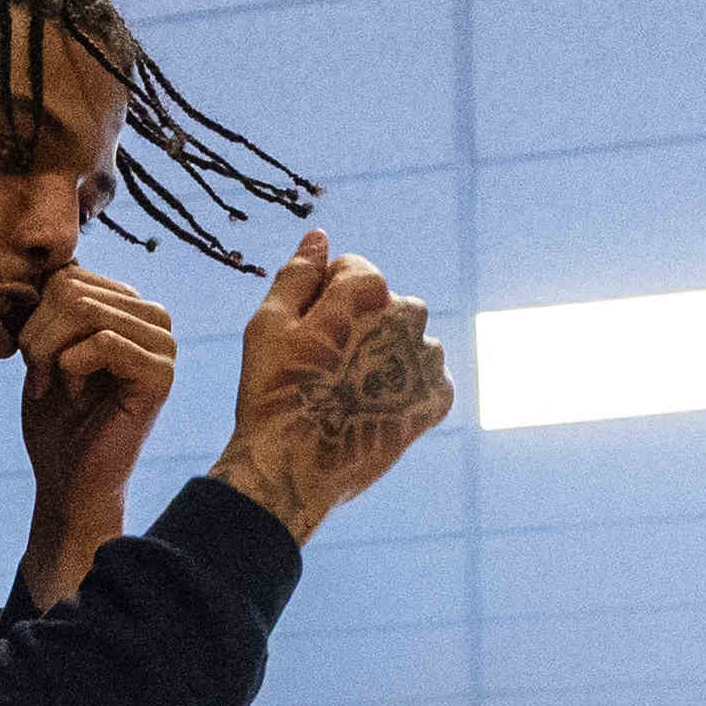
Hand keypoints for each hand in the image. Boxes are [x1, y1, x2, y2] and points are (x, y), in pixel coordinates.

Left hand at [14, 266, 175, 507]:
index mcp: (128, 305)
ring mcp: (164, 345)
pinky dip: (72, 366)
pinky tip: (73, 392)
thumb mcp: (44, 348)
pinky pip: (105, 341)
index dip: (34, 314)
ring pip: (86, 310)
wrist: (66, 480)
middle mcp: (154, 318)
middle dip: (38, 334)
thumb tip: (55, 258)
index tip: (30, 358)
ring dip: (49, 351)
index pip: (69, 274)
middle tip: (36, 373)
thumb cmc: (53, 418)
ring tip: (52, 383)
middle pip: (73, 289)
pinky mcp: (162, 374)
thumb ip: (53, 303)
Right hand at [204, 233, 449, 544]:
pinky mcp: (437, 399)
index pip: (351, 270)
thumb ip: (298, 273)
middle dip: (358, 326)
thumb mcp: (269, 324)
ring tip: (345, 395)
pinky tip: (371, 409)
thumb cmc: (273, 392)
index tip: (304, 338)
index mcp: (368, 287)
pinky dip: (403, 389)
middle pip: (383, 305)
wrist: (294, 469)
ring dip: (382, 358)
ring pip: (406, 342)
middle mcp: (409, 314)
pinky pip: (425, 379)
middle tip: (322, 370)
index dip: (322, 300)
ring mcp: (427, 359)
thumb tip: (319, 236)